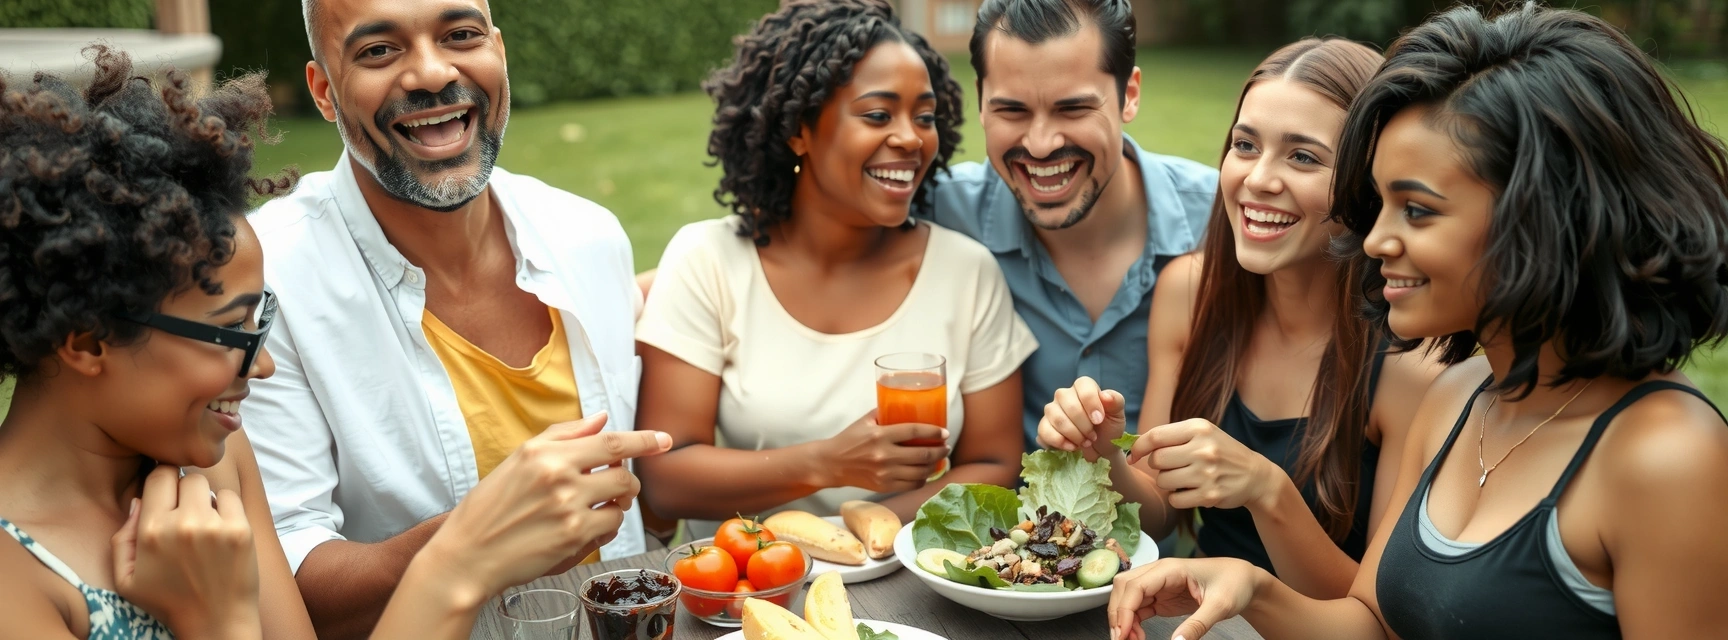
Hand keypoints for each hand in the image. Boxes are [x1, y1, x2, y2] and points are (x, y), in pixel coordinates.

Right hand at [112, 466, 260, 638]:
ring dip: (206, 499)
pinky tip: (221, 529)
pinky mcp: (240, 530)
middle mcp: (182, 524)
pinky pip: (232, 498)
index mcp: (151, 531)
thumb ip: (122, 538)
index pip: (159, 475)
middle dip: (185, 492)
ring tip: (204, 523)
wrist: (214, 622)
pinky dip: (227, 508)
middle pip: (187, 478)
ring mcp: (214, 526)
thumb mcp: (126, 578)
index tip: (168, 493)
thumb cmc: (169, 601)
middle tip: (187, 513)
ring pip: (209, 486)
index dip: (163, 481)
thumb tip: (139, 500)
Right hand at [429, 412, 672, 593]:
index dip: (644, 440)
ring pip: (620, 501)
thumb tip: (602, 418)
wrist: (467, 554)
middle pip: (623, 473)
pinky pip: (611, 527)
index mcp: (546, 454)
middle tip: (607, 486)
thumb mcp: (520, 458)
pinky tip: (582, 527)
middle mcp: (560, 478)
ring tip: (591, 506)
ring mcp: (569, 510)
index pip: (611, 442)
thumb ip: (565, 435)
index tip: (663, 440)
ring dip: (615, 503)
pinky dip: (604, 526)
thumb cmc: (491, 506)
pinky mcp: (573, 539)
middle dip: (623, 480)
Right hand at [814, 410, 948, 492]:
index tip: (945, 432)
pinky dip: (922, 479)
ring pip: (920, 472)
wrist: (832, 464)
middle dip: (940, 450)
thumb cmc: (849, 439)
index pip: (914, 431)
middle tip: (945, 446)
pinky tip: (925, 473)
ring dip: (934, 466)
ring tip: (938, 459)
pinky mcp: (884, 486)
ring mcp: (885, 473)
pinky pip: (912, 485)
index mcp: (880, 435)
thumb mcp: (865, 421)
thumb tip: (906, 405)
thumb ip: (884, 412)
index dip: (934, 432)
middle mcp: (884, 455)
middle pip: (922, 454)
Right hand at [1036, 376, 1126, 460]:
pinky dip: (1060, 442)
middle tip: (1093, 436)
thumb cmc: (1108, 428)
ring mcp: (1052, 410)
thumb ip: (1116, 401)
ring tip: (1085, 442)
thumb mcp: (1118, 415)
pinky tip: (1072, 447)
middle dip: (1084, 425)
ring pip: (1057, 418)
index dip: (1091, 403)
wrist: (1101, 449)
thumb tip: (1105, 396)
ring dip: (1074, 434)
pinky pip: (1045, 430)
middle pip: (1069, 403)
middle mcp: (1064, 395)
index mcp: (1083, 387)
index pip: (1083, 385)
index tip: (1099, 420)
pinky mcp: (1043, 426)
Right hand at [1108, 557, 1260, 639]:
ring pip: (1127, 598)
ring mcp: (1158, 585)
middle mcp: (1159, 573)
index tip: (1123, 633)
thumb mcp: (1220, 606)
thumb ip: (1198, 625)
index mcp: (1170, 569)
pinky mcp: (1161, 597)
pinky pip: (1138, 607)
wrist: (1244, 581)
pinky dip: (1132, 622)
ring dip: (1123, 619)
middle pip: (1124, 588)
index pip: (1135, 585)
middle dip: (1117, 614)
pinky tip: (1137, 636)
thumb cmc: (1234, 585)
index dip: (1123, 609)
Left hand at [1130, 419, 1279, 510]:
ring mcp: (1207, 473)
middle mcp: (1203, 448)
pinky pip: (1175, 499)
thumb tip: (1134, 446)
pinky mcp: (1209, 495)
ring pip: (1163, 480)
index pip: (1156, 436)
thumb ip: (1171, 436)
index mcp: (1199, 428)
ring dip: (1167, 482)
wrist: (1255, 475)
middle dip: (1157, 466)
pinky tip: (1190, 491)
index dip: (1138, 447)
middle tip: (1171, 467)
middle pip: (1156, 460)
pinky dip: (1177, 497)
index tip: (1133, 455)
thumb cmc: (1221, 452)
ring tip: (1184, 478)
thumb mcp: (1202, 433)